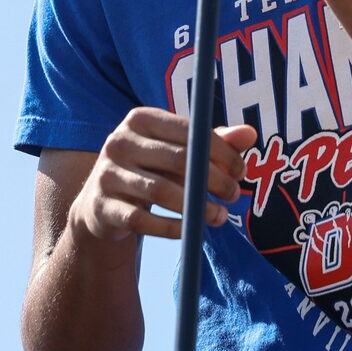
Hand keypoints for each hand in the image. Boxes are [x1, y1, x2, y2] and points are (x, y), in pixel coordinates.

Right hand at [69, 108, 260, 243]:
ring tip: (220, 216)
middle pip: (177, 159)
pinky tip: (193, 231)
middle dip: (214, 178)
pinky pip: (143, 221)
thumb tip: (250, 134)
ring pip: (160, 192)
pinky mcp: (102, 208)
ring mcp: (107, 175)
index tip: (242, 171)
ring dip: (197, 207)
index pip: (188, 130)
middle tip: (234, 195)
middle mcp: (119, 142)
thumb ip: (211, 143)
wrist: (101, 204)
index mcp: (140, 119)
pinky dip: (173, 228)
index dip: (220, 151)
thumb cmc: (149, 171)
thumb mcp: (176, 152)